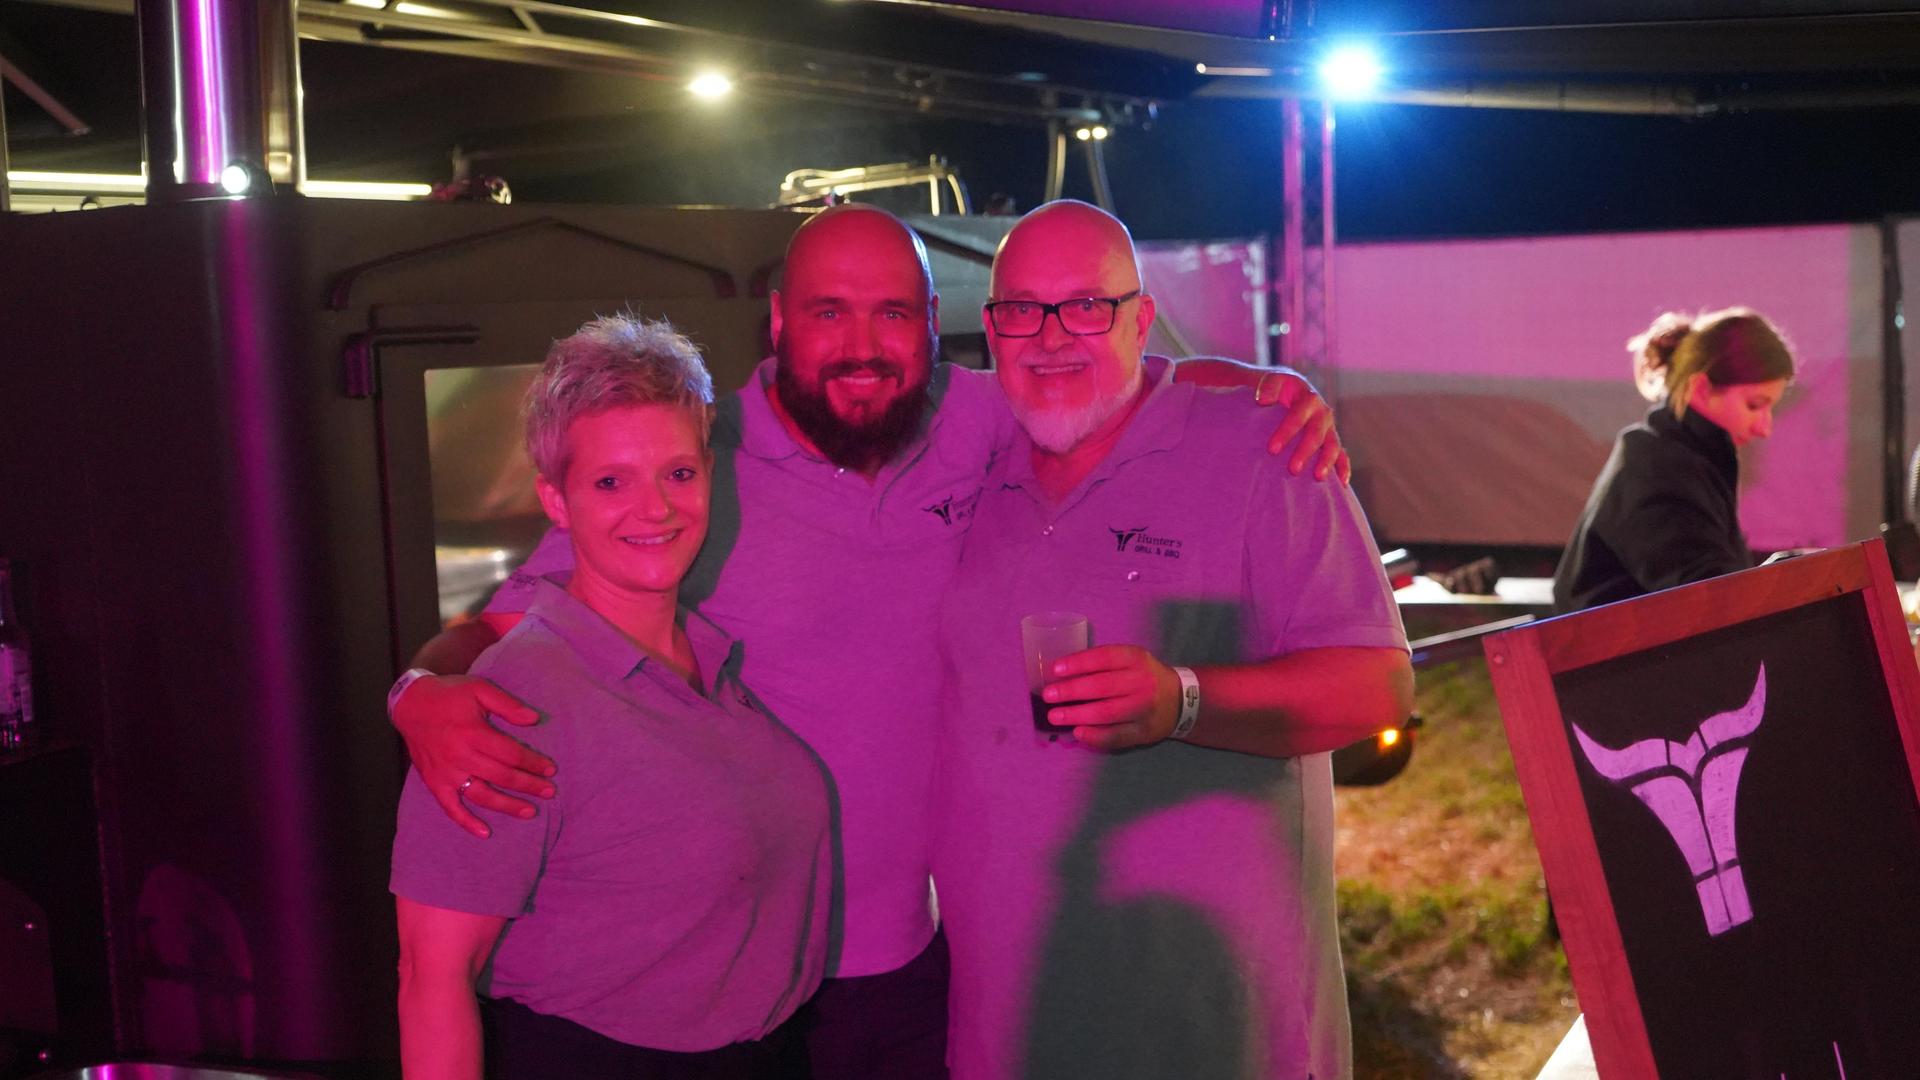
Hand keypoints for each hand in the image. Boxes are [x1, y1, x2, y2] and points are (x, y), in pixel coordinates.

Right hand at [392, 675, 551, 837]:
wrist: (410, 704)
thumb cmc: (449, 695)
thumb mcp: (479, 689)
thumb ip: (507, 704)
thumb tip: (533, 719)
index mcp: (473, 733)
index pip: (511, 754)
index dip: (533, 763)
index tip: (550, 770)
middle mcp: (460, 756)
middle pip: (501, 776)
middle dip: (528, 785)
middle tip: (549, 792)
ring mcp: (446, 772)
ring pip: (481, 795)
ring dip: (507, 806)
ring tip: (530, 812)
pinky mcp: (434, 782)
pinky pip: (450, 807)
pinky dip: (466, 822)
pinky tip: (485, 832)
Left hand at [1042, 645, 1181, 750]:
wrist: (1181, 700)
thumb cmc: (1144, 676)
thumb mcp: (1131, 660)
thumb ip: (1103, 663)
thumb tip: (1061, 673)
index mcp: (1136, 659)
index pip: (1104, 658)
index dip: (1078, 663)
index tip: (1055, 669)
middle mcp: (1142, 682)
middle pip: (1102, 687)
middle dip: (1071, 691)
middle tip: (1048, 695)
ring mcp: (1144, 709)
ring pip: (1107, 713)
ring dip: (1077, 715)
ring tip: (1054, 716)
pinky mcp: (1144, 732)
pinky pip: (1116, 736)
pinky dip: (1095, 736)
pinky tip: (1078, 733)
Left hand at [1256, 372, 1349, 483]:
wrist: (1292, 389)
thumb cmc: (1277, 389)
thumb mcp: (1273, 381)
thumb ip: (1268, 387)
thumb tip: (1263, 401)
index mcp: (1308, 398)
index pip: (1297, 416)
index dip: (1286, 432)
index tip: (1272, 449)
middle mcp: (1322, 412)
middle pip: (1316, 434)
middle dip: (1305, 452)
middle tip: (1293, 469)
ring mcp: (1329, 427)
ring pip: (1333, 445)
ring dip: (1326, 461)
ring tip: (1318, 477)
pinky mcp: (1332, 439)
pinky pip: (1342, 455)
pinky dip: (1343, 468)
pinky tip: (1342, 484)